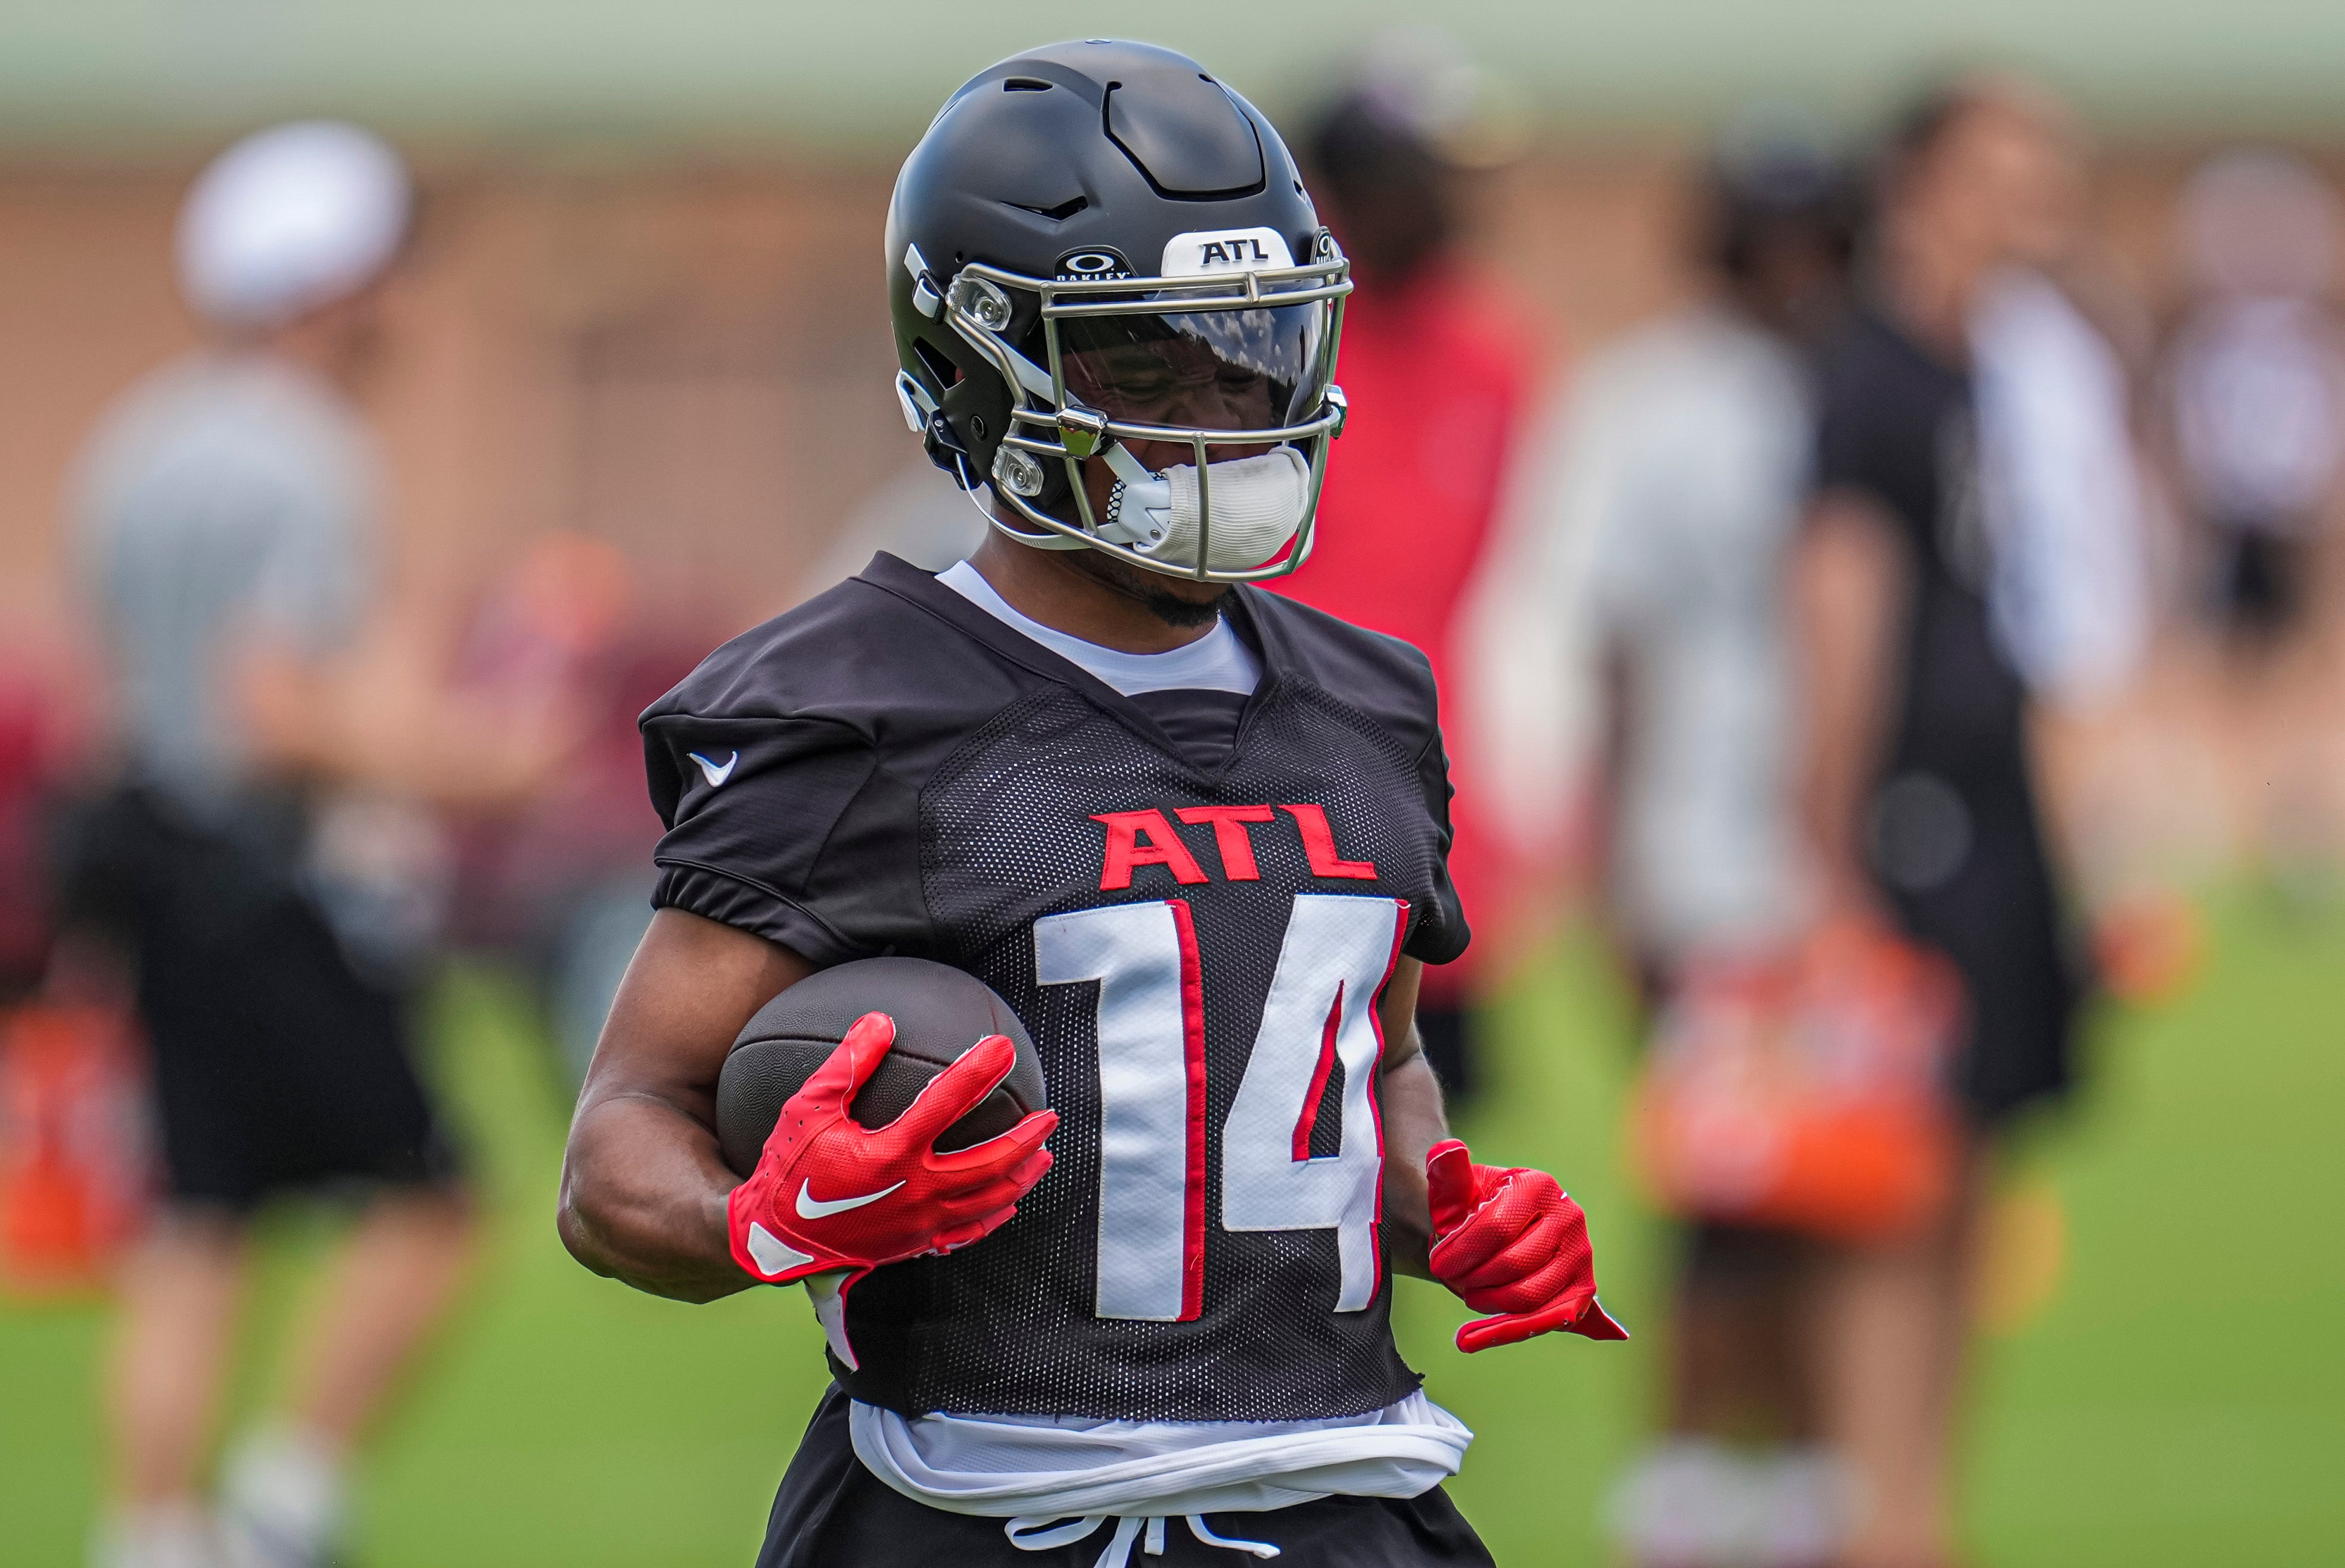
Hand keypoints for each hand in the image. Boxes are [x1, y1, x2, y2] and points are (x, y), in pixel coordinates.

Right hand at [726, 1012, 1056, 1290]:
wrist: (776, 1239)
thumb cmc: (790, 1171)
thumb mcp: (807, 1110)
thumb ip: (846, 1065)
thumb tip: (879, 1020)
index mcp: (891, 1152)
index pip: (947, 1102)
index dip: (978, 1070)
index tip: (1003, 1048)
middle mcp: (915, 1190)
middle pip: (990, 1161)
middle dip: (1026, 1137)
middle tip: (1049, 1116)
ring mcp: (921, 1221)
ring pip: (989, 1199)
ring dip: (1022, 1175)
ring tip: (1044, 1155)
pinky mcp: (917, 1243)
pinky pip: (969, 1232)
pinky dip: (996, 1215)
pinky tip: (1010, 1202)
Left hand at [1425, 1138, 1627, 1352]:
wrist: (1494, 1231)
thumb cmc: (1471, 1210)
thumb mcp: (1456, 1189)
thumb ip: (1446, 1172)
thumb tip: (1445, 1151)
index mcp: (1539, 1185)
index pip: (1496, 1227)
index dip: (1460, 1251)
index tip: (1435, 1264)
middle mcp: (1569, 1216)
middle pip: (1513, 1264)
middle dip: (1473, 1278)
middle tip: (1450, 1278)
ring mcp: (1581, 1254)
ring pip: (1529, 1295)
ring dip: (1488, 1304)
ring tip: (1467, 1296)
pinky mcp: (1582, 1290)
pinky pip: (1546, 1320)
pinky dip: (1508, 1332)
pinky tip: (1472, 1338)